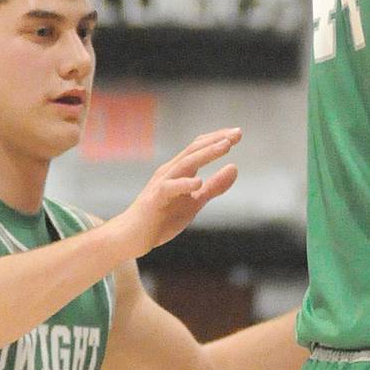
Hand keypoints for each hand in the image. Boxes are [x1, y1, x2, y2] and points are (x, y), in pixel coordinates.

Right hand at [113, 129, 240, 256]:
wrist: (132, 237)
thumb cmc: (162, 217)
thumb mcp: (195, 201)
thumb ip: (214, 186)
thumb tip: (235, 167)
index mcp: (179, 170)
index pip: (199, 147)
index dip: (217, 138)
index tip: (238, 132)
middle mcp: (169, 172)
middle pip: (194, 150)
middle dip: (216, 140)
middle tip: (237, 133)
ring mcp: (160, 184)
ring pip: (185, 164)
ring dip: (206, 154)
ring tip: (225, 147)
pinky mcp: (154, 200)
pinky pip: (169, 188)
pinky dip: (183, 184)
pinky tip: (198, 183)